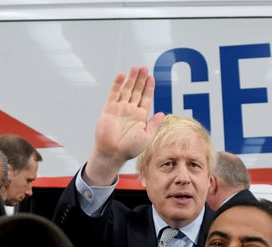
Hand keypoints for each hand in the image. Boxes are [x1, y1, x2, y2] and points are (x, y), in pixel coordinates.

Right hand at [85, 66, 164, 185]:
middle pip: (137, 91)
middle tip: (144, 68)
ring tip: (135, 68)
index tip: (151, 77)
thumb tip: (162, 113)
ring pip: (126, 90)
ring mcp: (119, 109)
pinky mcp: (109, 109)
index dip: (149, 88)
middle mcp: (130, 111)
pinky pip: (113, 94)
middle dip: (141, 79)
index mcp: (140, 116)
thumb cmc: (130, 149)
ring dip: (131, 79)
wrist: (112, 153)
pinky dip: (117, 84)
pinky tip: (122, 76)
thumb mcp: (147, 137)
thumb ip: (154, 124)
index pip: (146, 98)